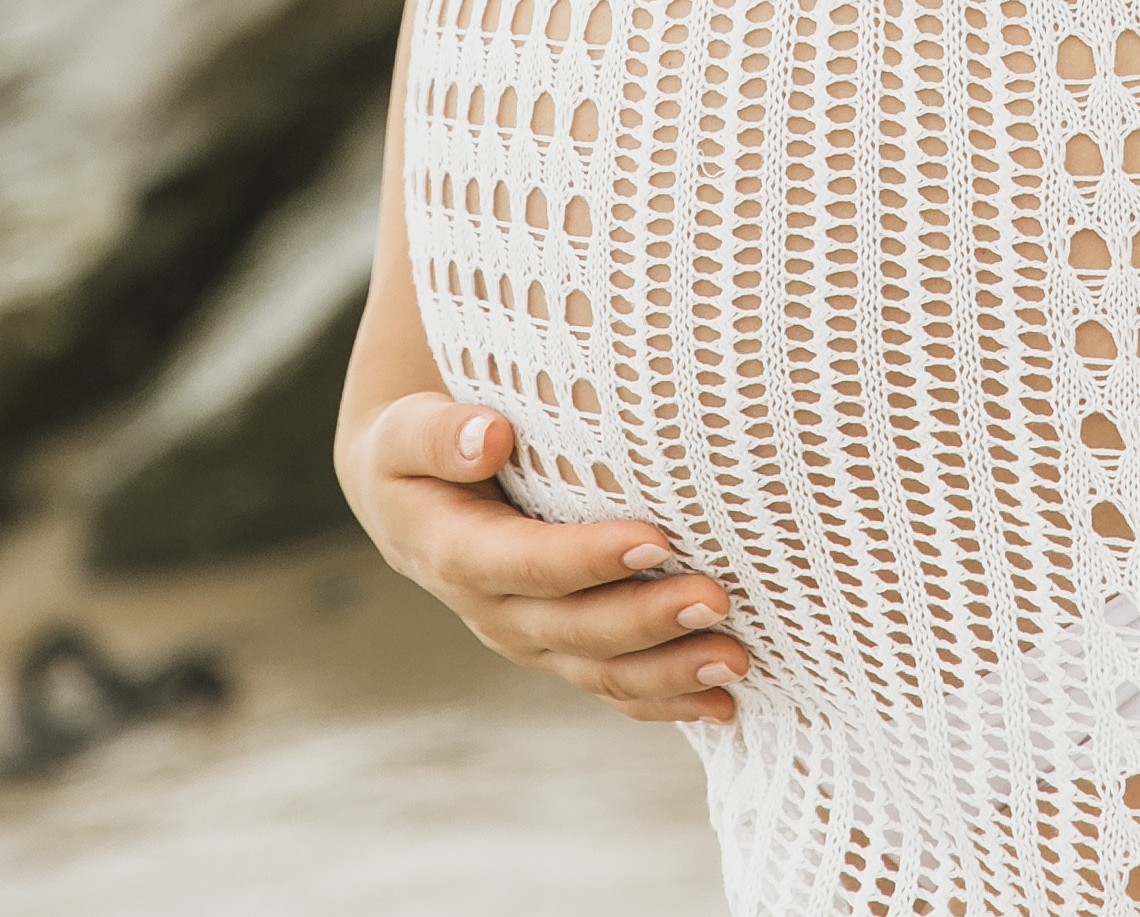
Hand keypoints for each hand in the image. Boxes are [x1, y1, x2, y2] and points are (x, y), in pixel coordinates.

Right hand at [339, 390, 747, 725]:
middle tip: (717, 600)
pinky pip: (613, 685)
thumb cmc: (414, 448)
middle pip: (577, 629)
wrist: (407, 502)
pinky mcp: (559, 649)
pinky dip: (667, 699)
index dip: (590, 559)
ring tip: (736, 661)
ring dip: (670, 671)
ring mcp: (531, 638)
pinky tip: (722, 706)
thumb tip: (489, 436)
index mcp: (457, 555)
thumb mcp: (404, 433)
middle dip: (648, 620)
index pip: (529, 565)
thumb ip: (439, 433)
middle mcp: (495, 611)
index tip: (657, 537)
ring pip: (602, 670)